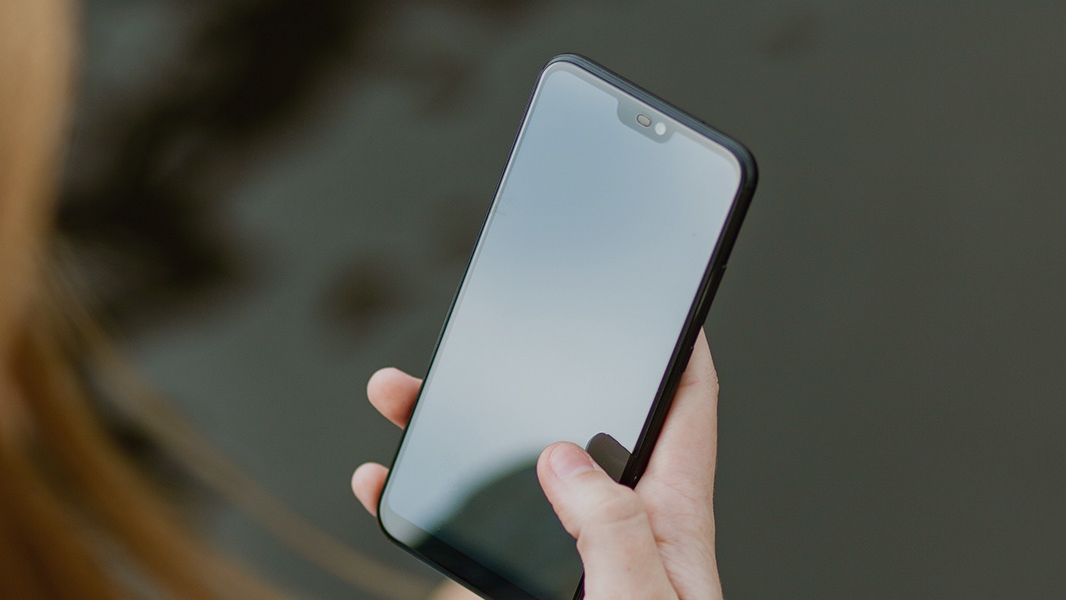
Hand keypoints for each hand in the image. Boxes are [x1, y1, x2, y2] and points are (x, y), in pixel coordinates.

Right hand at [351, 331, 722, 599]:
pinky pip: (466, 538)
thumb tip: (566, 456)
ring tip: (397, 395)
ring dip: (454, 433)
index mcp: (671, 522)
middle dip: (530, 370)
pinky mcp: (524, 592)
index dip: (678, 347)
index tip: (662, 294)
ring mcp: (568, 561)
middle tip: (486, 329)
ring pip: (508, 476)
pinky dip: (419, 507)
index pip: (685, 410)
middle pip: (574, 426)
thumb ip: (614, 531)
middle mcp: (620, 532)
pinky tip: (380, 483)